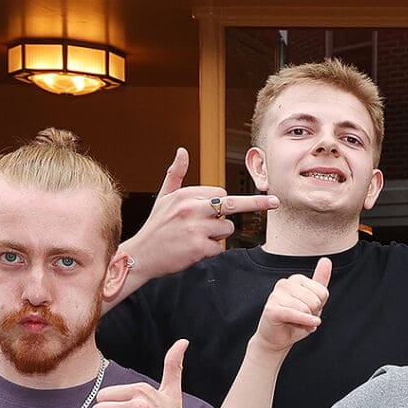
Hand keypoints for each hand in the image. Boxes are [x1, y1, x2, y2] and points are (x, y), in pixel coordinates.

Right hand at [123, 148, 278, 281]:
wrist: (141, 255)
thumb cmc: (156, 227)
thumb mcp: (164, 197)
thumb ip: (176, 174)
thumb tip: (182, 152)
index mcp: (184, 194)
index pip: (220, 193)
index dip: (219, 203)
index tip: (213, 210)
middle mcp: (191, 208)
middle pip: (233, 204)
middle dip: (253, 203)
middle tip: (266, 202)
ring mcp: (195, 228)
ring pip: (228, 228)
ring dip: (218, 235)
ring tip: (196, 237)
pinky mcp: (199, 247)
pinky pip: (219, 247)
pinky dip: (210, 251)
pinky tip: (193, 250)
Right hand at [253, 260, 332, 352]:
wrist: (277, 339)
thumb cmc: (296, 320)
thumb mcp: (313, 301)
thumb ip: (320, 281)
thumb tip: (326, 260)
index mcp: (296, 279)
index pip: (323, 292)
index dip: (319, 307)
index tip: (308, 311)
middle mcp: (284, 283)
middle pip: (315, 300)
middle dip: (312, 314)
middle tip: (301, 318)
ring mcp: (276, 295)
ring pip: (307, 308)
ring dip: (305, 321)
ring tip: (295, 322)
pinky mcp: (272, 309)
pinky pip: (296, 313)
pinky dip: (305, 322)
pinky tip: (308, 327)